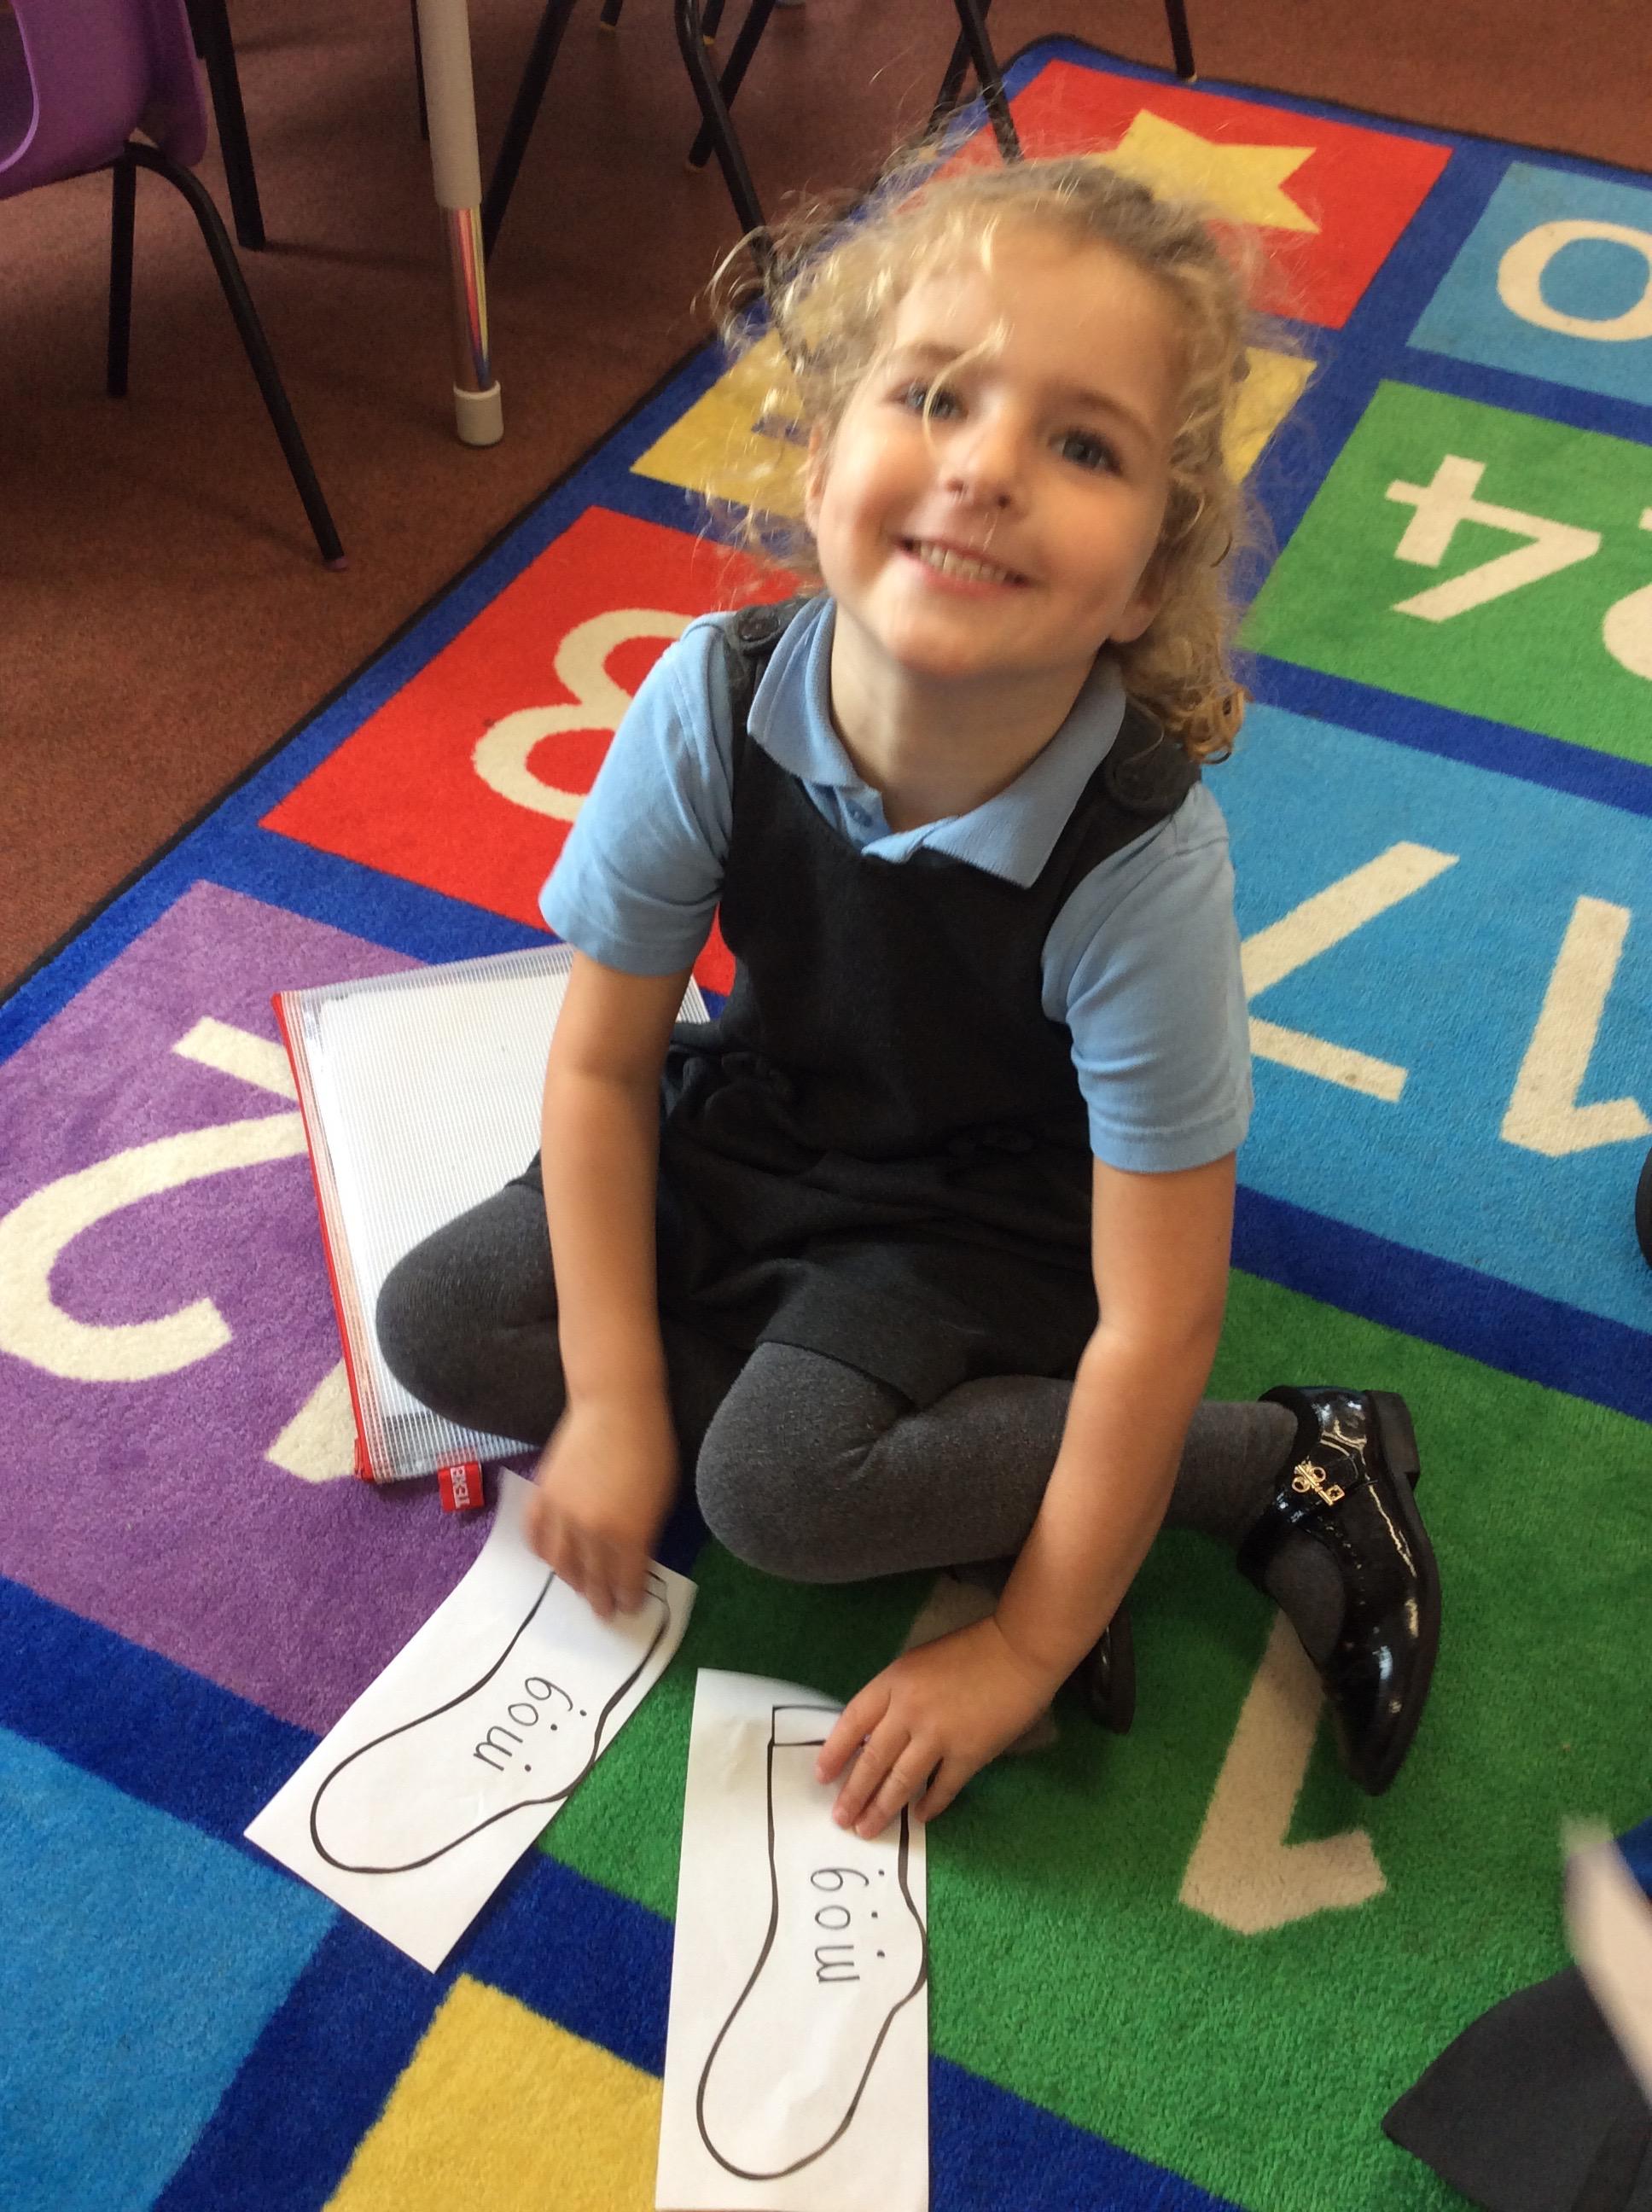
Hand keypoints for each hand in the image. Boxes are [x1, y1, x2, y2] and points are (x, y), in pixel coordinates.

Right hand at [523, 1392, 676, 1620]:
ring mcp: (562, 1514)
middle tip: (604, 1612)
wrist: (615, 1406)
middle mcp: (590, 1531)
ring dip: (570, 1581)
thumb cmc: (651, 1447)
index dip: (627, 1598)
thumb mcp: (663, 1497)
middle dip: (599, 1599)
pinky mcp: (543, 1496)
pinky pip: (535, 1535)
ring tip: (580, 1588)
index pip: (625, 1581)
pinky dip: (542, 1551)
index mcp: (626, 1533)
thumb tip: (635, 1559)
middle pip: (591, 1578)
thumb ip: (646, 1534)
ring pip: (560, 1563)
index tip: (629, 1609)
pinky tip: (551, 1557)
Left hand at [814, 1614, 1062, 1839]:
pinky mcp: (969, 1754)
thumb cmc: (968, 1651)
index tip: (821, 1777)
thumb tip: (875, 1737)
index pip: (852, 1721)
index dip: (834, 1751)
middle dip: (854, 1793)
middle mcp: (909, 1711)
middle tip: (840, 1819)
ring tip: (866, 1829)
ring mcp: (939, 1735)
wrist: (1019, 1651)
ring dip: (882, 1808)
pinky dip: (930, 1805)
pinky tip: (919, 1818)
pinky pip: (943, 1788)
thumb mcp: (918, 1663)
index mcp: (893, 1682)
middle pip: (872, 1759)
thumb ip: (896, 1696)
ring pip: (901, 1780)